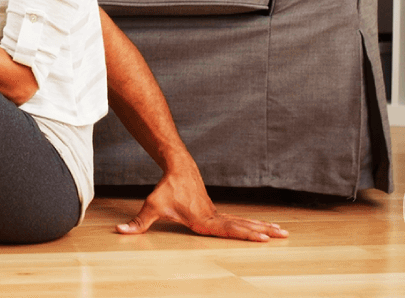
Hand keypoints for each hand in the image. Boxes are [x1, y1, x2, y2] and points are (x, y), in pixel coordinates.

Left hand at [116, 167, 287, 241]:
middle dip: (262, 231)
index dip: (246, 234)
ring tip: (283, 232)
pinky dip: (253, 224)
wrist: (178, 167)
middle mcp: (214, 216)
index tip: (264, 237)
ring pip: (244, 221)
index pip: (228, 229)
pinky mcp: (216, 211)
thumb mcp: (151, 206)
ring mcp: (217, 213)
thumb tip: (120, 231)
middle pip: (242, 225)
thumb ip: (138, 222)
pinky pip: (238, 219)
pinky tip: (265, 228)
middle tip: (283, 235)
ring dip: (263, 227)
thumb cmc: (165, 188)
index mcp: (203, 219)